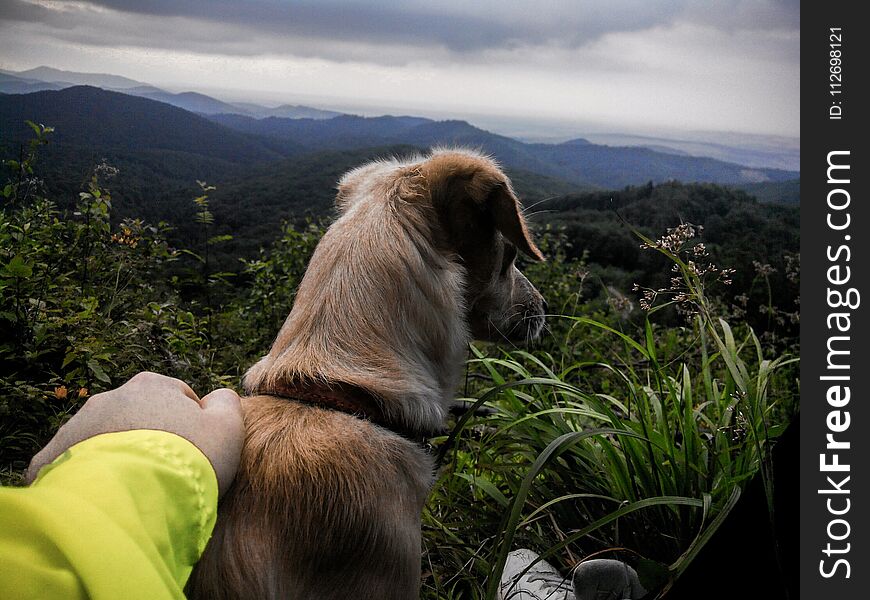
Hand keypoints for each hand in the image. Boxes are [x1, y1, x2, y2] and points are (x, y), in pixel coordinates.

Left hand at [27, 372, 244, 495]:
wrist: (128, 498)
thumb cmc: (187, 458)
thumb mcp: (228, 428)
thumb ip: (227, 403)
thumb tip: (218, 398)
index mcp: (154, 386)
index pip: (180, 400)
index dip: (193, 429)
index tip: (195, 456)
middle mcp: (112, 397)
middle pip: (141, 418)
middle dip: (152, 440)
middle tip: (167, 475)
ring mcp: (78, 426)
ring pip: (107, 441)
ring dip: (121, 458)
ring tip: (137, 491)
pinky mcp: (54, 457)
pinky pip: (74, 464)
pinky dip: (89, 477)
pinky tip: (105, 498)